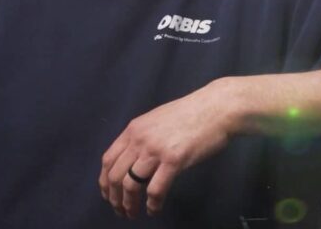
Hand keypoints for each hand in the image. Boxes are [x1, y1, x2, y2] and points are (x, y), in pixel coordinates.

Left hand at [99, 79, 238, 218]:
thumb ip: (143, 137)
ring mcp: (156, 150)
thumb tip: (135, 158)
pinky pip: (155, 189)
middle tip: (120, 210)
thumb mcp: (157, 119)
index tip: (109, 194)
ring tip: (133, 214)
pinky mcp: (174, 161)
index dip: (104, 182)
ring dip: (129, 204)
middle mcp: (140, 140)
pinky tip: (154, 209)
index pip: (108, 160)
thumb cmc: (191, 113)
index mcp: (134, 129)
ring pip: (131, 185)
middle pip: (115, 175)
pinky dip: (152, 204)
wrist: (216, 107)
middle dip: (114, 198)